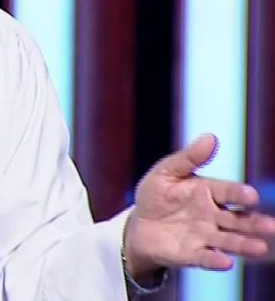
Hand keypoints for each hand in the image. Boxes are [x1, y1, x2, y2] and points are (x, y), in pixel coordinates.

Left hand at [124, 134, 274, 279]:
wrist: (138, 225)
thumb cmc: (156, 196)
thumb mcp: (166, 172)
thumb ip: (188, 158)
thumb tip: (211, 137)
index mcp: (208, 192)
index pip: (228, 192)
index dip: (239, 194)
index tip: (250, 196)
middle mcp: (213, 216)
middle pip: (238, 220)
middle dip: (254, 223)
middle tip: (271, 226)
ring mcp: (204, 236)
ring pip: (229, 241)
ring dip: (244, 244)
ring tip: (260, 247)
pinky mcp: (192, 254)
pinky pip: (206, 258)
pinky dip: (216, 260)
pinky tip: (226, 262)